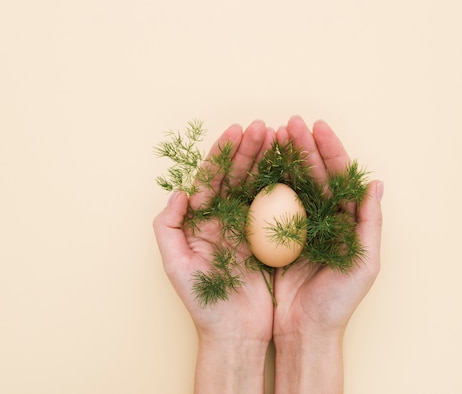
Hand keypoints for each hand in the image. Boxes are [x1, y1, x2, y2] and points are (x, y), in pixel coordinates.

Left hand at [153, 120, 275, 393]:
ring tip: (279, 136)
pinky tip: (292, 166)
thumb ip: (168, 227)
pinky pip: (276, 205)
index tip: (235, 131)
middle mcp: (225, 216)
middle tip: (263, 126)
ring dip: (267, 160)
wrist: (234, 334)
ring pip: (258, 184)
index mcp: (202, 219)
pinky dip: (284, 184)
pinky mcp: (269, 237)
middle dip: (249, 149)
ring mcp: (248, 225)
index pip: (212, 178)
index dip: (222, 153)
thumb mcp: (175, 266)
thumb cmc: (202, 302)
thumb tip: (179, 192)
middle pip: (237, 175)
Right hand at [272, 116, 382, 393]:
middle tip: (291, 123)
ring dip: (285, 157)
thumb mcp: (363, 264)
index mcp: (347, 219)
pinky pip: (272, 200)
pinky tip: (261, 162)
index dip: (330, 150)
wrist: (305, 331)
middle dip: (304, 146)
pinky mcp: (277, 233)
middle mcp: (324, 216)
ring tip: (274, 133)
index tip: (318, 127)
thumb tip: (376, 184)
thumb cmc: (338, 302)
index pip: (340, 176)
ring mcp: (300, 222)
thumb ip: (370, 224)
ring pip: (293, 181)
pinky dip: (267, 180)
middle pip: (315, 173)